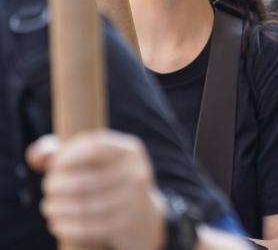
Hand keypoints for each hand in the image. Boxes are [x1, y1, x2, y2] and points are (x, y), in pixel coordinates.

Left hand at [26, 131, 167, 249]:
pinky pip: (87, 229)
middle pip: (84, 180)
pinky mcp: (125, 226)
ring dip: (57, 208)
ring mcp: (133, 201)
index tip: (53, 165)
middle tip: (48, 189)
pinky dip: (65, 226)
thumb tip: (37, 157)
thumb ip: (62, 152)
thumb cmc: (108, 181)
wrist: (143, 216)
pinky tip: (57, 223)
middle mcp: (136, 174)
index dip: (66, 156)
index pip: (94, 147)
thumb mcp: (94, 160)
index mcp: (130, 151)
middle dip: (56, 185)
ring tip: (49, 207)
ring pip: (83, 206)